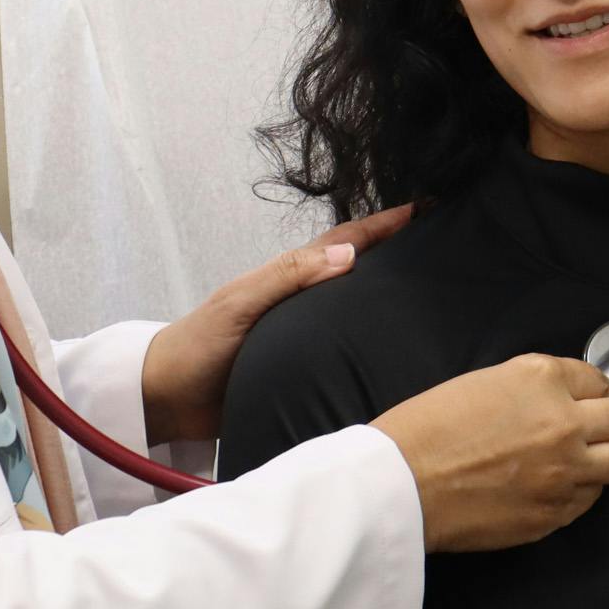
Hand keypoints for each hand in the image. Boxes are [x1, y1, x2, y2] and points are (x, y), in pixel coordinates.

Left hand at [141, 205, 412, 444]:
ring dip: (387, 298)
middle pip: (356, 272)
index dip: (381, 226)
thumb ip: (288, 277)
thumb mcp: (240, 303)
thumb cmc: (197, 344)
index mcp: (287, 279)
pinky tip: (398, 353)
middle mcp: (300, 303)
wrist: (166, 399)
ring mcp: (302, 336)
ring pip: (354, 311)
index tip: (422, 209)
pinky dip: (371, 342)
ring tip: (435, 296)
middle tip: (441, 246)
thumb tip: (348, 253)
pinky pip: (345, 351)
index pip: (343, 243)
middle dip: (396, 254)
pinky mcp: (302, 371)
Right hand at [371, 353, 608, 552]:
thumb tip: (562, 401)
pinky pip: (590, 498)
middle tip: (589, 428)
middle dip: (608, 422)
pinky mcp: (556, 512)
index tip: (587, 399)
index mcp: (541, 379)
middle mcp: (563, 422)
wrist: (402, 481)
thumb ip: (532, 388)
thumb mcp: (482, 382)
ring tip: (576, 459)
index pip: (598, 380)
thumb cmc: (426, 430)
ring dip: (602, 457)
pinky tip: (549, 485)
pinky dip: (578, 490)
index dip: (592, 391)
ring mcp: (565, 471)